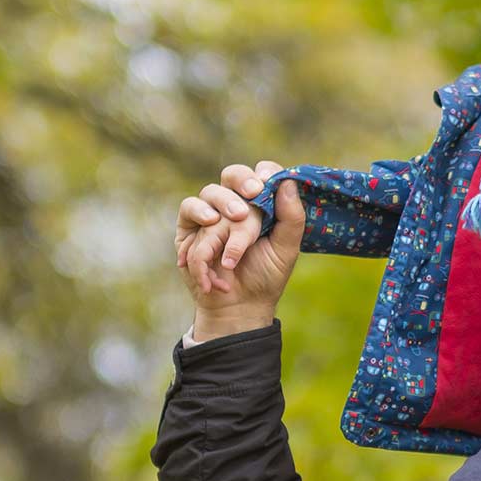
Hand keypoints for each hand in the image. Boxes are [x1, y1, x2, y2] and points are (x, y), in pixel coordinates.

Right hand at [174, 162, 283, 291]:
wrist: (239, 307)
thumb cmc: (265, 277)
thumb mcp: (286, 249)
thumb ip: (292, 217)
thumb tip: (287, 181)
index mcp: (260, 205)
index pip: (261, 174)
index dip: (264, 173)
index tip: (267, 183)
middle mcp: (234, 205)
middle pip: (232, 175)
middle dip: (241, 181)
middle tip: (252, 195)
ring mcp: (210, 215)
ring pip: (211, 193)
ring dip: (222, 205)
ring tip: (234, 221)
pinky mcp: (189, 229)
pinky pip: (189, 210)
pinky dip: (199, 218)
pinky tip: (210, 230)